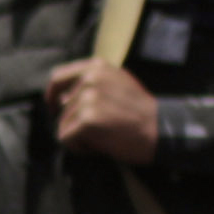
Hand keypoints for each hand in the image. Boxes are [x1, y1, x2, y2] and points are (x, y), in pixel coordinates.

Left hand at [44, 60, 161, 162]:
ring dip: (79, 136)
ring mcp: (88, 98)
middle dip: (75, 122)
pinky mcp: (86, 120)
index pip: (58, 77)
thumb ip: (91, 85)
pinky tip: (100, 145)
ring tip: (104, 135)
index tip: (54, 108)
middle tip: (100, 129)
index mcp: (97, 67)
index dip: (52, 95)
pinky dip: (79, 147)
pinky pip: (66, 138)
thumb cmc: (140, 112)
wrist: (161, 130)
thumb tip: (61, 98)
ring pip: (63, 124)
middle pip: (61, 107)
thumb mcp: (117, 84)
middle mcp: (90, 78)